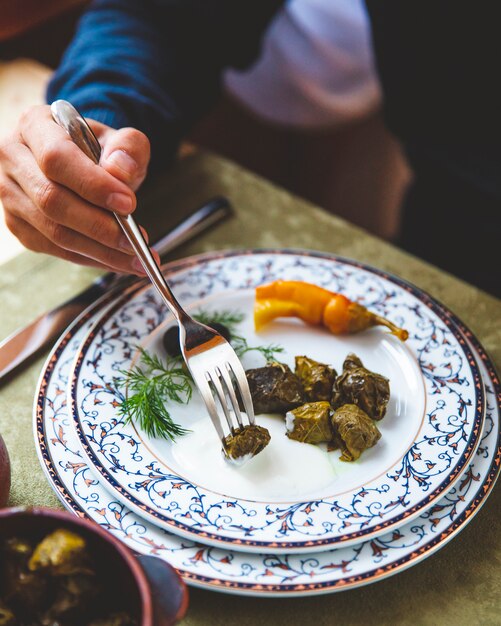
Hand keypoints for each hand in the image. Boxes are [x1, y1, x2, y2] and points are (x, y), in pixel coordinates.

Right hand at [0, 104, 158, 273]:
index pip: (57, 158)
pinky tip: (118, 260)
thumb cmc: (99, 150)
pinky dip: (91, 258)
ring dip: (100, 251)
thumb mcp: (119, 139)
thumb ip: (127, 148)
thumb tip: (121, 173)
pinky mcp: (18, 225)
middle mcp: (13, 158)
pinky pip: (56, 249)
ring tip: (136, 258)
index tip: (128, 204)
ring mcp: (10, 195)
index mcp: (34, 125)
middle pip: (52, 200)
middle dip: (99, 226)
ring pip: (53, 232)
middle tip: (135, 240)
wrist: (80, 163)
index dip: (93, 185)